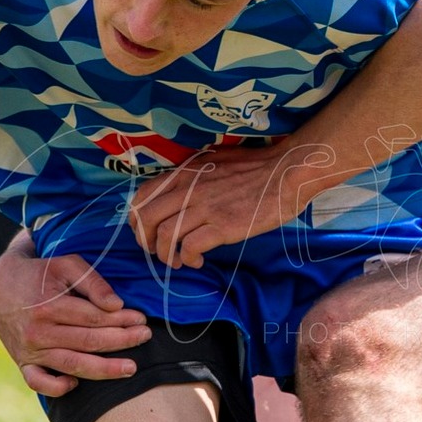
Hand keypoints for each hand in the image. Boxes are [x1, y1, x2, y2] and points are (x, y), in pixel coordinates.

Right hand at [0, 247, 148, 396]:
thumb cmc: (39, 274)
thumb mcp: (65, 265)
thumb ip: (92, 282)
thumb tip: (116, 305)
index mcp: (48, 306)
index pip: (94, 318)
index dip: (121, 320)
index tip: (141, 318)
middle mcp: (38, 332)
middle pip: (89, 342)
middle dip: (122, 341)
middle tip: (145, 336)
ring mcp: (30, 351)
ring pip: (72, 365)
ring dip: (104, 369)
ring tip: (130, 368)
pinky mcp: (23, 363)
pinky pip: (39, 383)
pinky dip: (56, 388)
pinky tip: (76, 384)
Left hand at [130, 141, 333, 268]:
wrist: (285, 173)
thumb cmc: (256, 166)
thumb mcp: (215, 160)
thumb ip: (194, 174)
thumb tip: (180, 190)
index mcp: (185, 172)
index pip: (142, 196)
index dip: (136, 220)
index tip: (145, 233)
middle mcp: (188, 188)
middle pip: (146, 219)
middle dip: (145, 242)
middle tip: (157, 252)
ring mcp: (204, 207)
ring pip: (165, 235)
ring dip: (165, 255)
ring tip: (177, 261)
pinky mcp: (221, 226)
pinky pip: (189, 247)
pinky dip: (187, 259)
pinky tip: (197, 261)